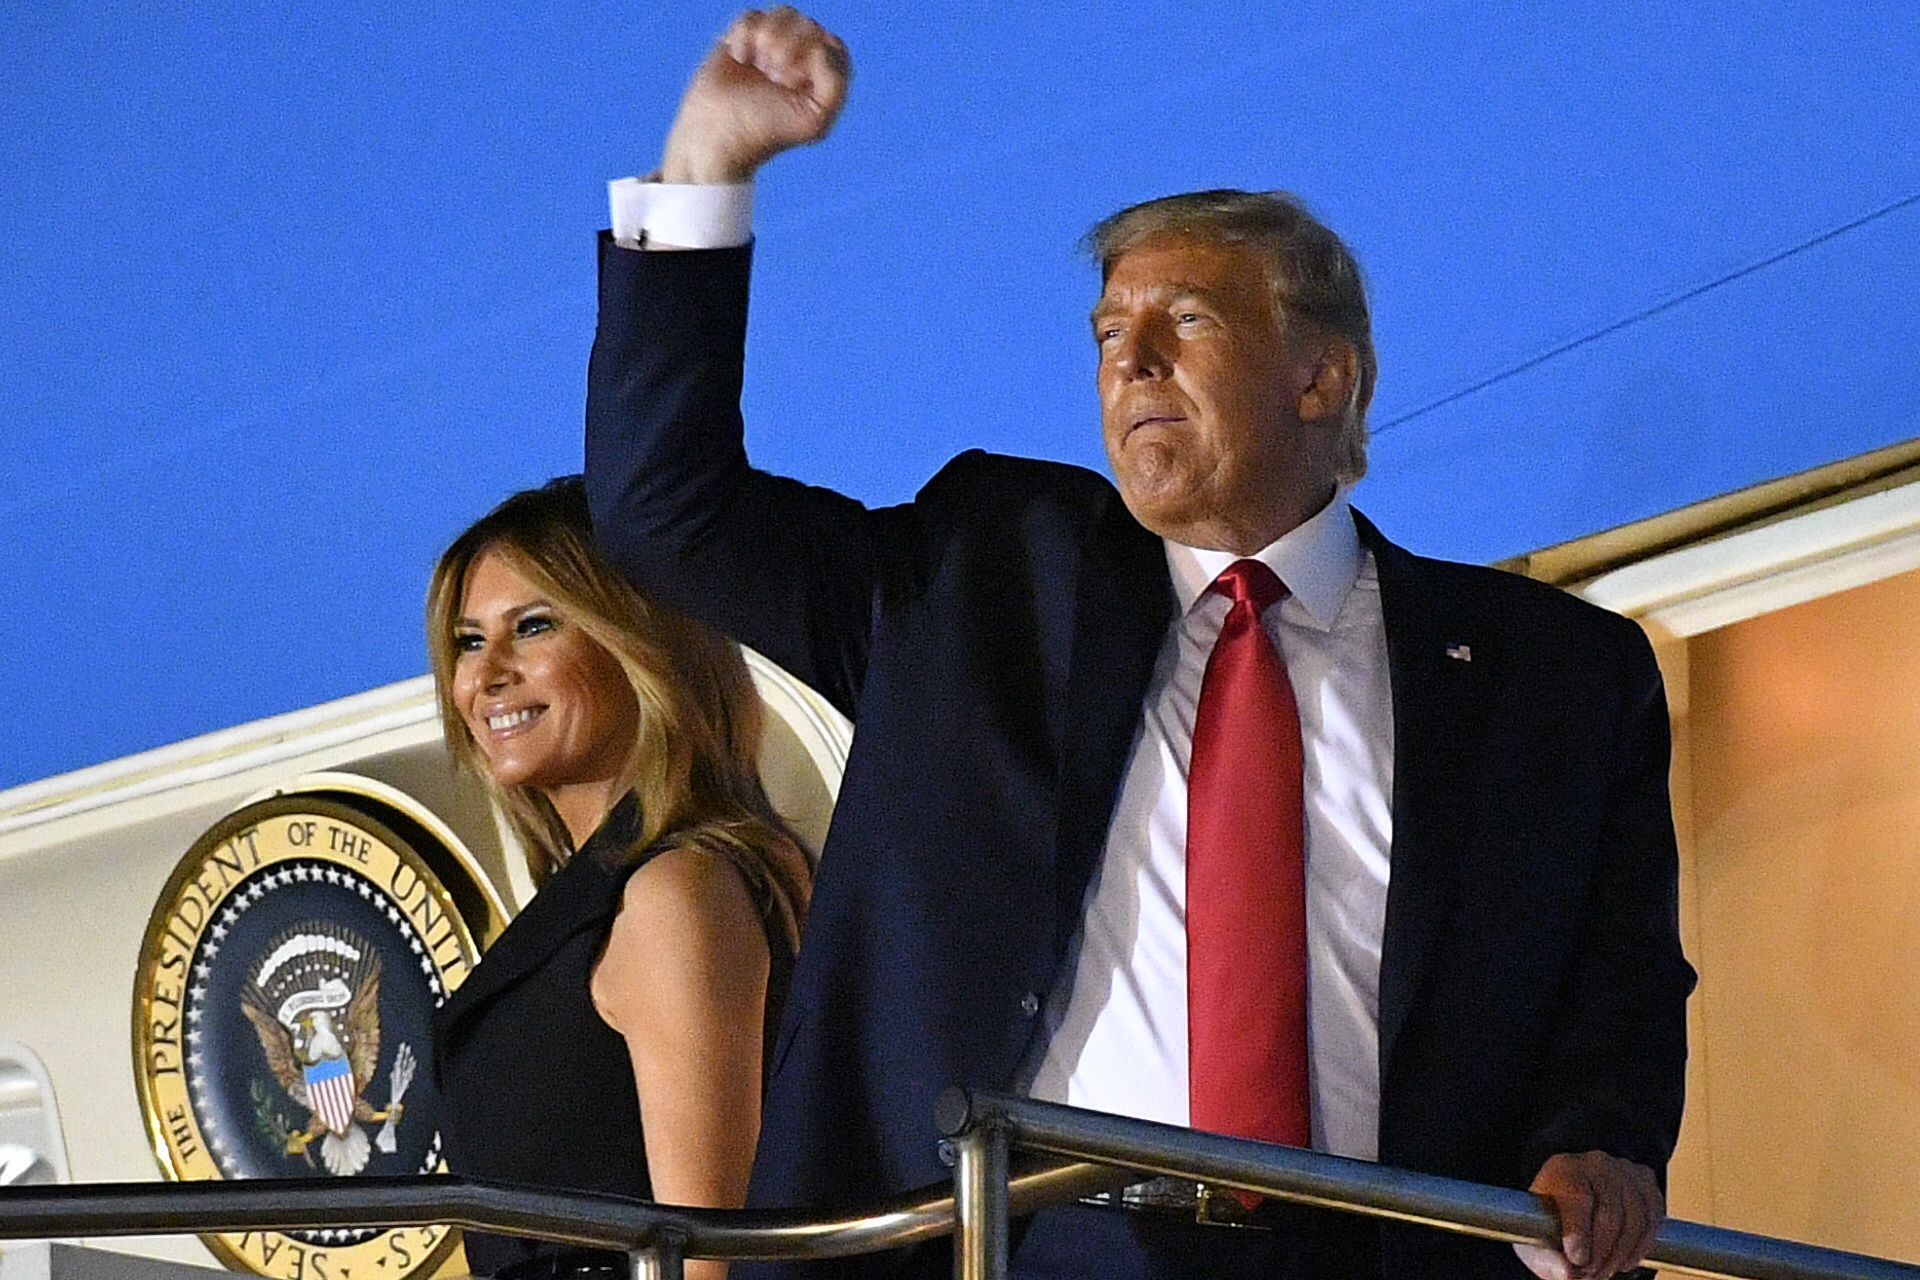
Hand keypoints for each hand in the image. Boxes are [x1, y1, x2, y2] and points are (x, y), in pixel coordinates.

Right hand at [660, 6, 850, 183]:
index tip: (794, 82)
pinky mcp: (742, 40)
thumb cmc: (767, 132)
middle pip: (810, 25)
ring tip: (759, 65)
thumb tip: (820, 47)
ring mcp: (771, 48)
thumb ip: (836, 83)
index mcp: (820, 79)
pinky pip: (752, 15)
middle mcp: (799, 61)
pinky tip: (740, 58)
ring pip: (785, 13)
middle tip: (774, 76)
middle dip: (791, 46)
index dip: (815, 56)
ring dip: (771, 36)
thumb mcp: (815, 120)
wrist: (719, 135)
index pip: (833, 46)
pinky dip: (745, 34)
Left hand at [1513, 1151, 1663, 1279]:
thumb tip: (1567, 1273)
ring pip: (1635, 1220)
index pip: (1577, 1197)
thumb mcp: (1537, 1242)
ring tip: (1604, 1271)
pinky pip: (1653, 1219)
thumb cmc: (1553, 1224)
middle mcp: (1595, 1163)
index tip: (1576, 1259)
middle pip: (1609, 1214)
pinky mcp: (1646, 1181)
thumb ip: (1545, 1259)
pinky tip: (1624, 1260)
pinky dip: (1641, 1247)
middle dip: (1601, 1254)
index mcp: (1562, 1169)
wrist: (1575, 1205)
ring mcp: (1625, 1169)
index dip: (1579, 1232)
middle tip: (1589, 1275)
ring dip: (1621, 1255)